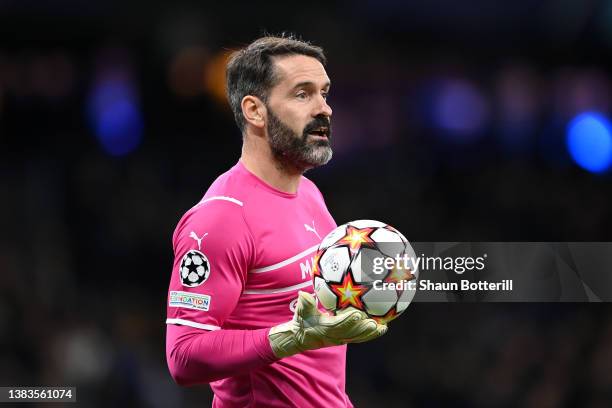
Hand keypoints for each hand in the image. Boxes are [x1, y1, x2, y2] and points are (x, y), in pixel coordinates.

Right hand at [268, 291, 386, 357]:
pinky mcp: (346, 339)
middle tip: (373, 323)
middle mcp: (334, 336)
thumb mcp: (301, 312)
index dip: (347, 320)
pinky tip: (382, 329)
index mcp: (325, 328)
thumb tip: (303, 294)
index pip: (337, 325)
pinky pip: (359, 338)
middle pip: (351, 333)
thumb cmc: (302, 321)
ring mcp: (341, 339)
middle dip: (362, 329)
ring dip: (370, 333)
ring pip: (357, 337)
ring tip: (382, 328)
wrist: (302, 337)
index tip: (357, 314)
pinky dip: (371, 334)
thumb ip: (305, 303)